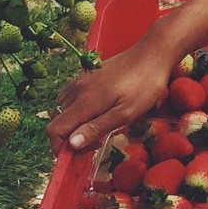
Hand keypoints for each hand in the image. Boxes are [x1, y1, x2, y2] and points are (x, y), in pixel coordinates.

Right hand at [47, 36, 176, 151]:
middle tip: (96, 143)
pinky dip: (77, 112)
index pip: (54, 130)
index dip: (61, 148)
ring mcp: (80, 81)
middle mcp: (76, 90)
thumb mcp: (126, 113)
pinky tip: (98, 113)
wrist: (153, 53)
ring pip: (62, 110)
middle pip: (57, 122)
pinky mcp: (86, 76)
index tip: (80, 156)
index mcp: (84, 102)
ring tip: (99, 129)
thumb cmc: (145, 85)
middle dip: (70, 139)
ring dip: (73, 125)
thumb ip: (97, 128)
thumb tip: (71, 144)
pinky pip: (70, 99)